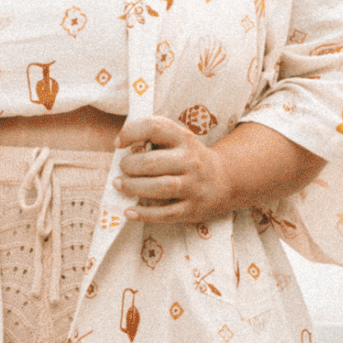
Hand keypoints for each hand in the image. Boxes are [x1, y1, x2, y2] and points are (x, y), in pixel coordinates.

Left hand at [116, 113, 233, 222]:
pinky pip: (165, 214)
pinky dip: (144, 214)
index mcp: (184, 138)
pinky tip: (129, 211)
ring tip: (120, 185)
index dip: (131, 133)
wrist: (224, 180)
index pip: (154, 128)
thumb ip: (156, 137)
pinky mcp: (192, 209)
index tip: (118, 143)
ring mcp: (193, 186)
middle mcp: (190, 161)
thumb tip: (122, 144)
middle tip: (122, 168)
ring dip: (133, 187)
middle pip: (152, 163)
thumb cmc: (190, 158)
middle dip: (129, 166)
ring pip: (159, 188)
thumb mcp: (179, 140)